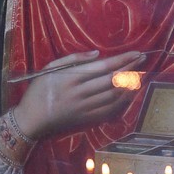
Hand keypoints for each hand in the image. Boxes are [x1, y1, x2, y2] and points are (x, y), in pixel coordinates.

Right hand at [13, 50, 144, 140]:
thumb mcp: (50, 68)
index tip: (136, 53)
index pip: (104, 66)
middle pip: (112, 80)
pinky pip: (110, 110)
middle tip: (143, 60)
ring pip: (114, 95)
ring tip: (140, 74)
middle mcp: (80, 92)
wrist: (31, 119)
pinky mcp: (87, 119)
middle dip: (131, 69)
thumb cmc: (39, 90)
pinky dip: (123, 102)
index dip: (123, 60)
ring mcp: (85, 107)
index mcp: (72, 77)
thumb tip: (97, 54)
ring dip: (130, 85)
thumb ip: (74, 59)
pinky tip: (130, 94)